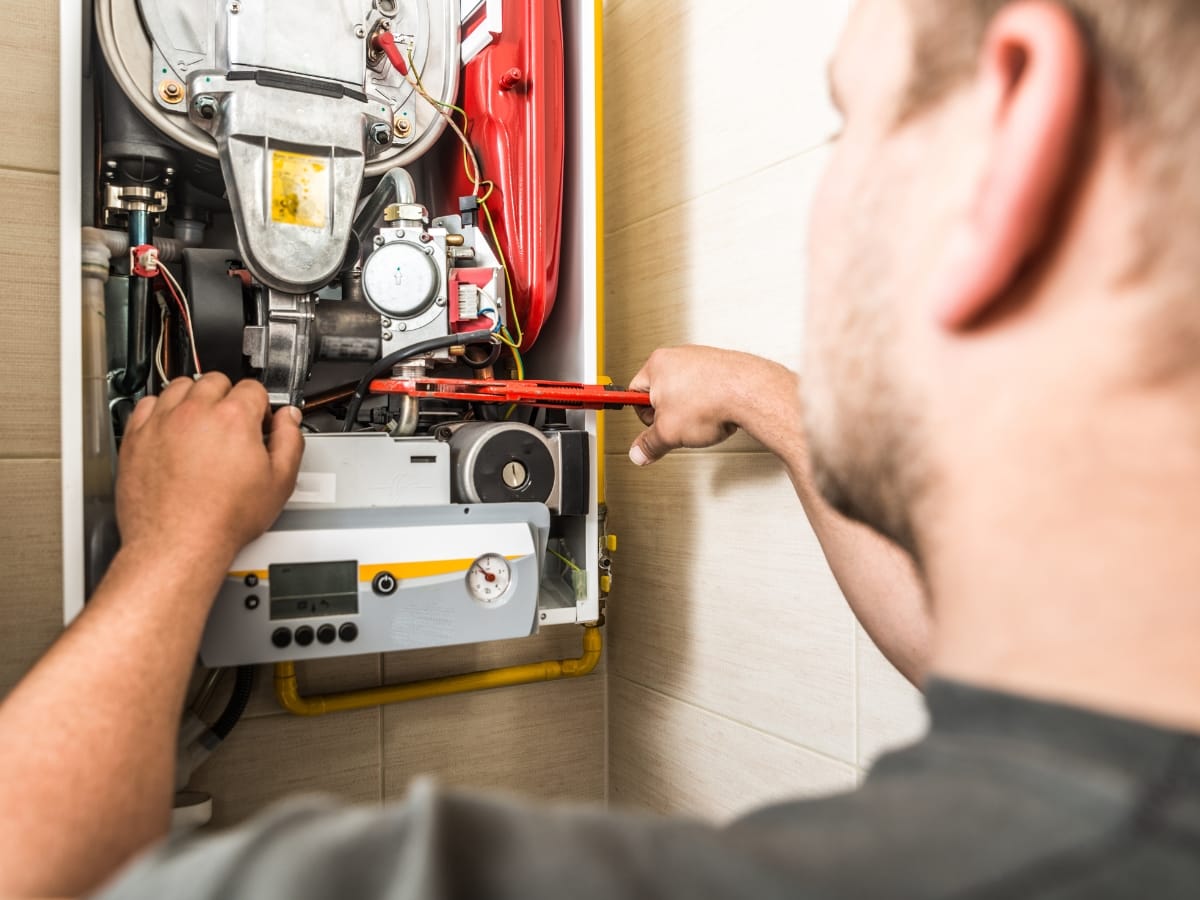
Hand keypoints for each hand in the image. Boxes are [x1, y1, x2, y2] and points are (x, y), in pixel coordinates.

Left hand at [116, 374, 304, 566]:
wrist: (179, 544)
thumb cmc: (223, 519)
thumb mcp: (279, 482)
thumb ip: (290, 441)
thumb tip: (288, 419)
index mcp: (233, 418)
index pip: (252, 389)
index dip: (260, 406)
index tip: (258, 421)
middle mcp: (195, 412)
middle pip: (215, 381)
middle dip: (227, 397)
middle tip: (231, 423)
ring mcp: (162, 422)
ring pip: (180, 386)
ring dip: (194, 397)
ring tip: (202, 422)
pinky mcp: (136, 436)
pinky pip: (147, 404)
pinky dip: (161, 410)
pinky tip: (172, 427)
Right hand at [627, 346, 751, 465]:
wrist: (750, 393)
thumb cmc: (711, 401)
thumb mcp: (669, 433)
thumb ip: (650, 444)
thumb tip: (641, 452)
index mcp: (656, 365)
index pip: (634, 393)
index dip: (642, 417)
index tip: (647, 427)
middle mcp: (677, 356)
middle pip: (660, 393)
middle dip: (668, 414)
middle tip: (678, 427)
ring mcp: (700, 359)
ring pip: (684, 392)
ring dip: (689, 409)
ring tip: (701, 420)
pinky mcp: (720, 366)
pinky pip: (706, 388)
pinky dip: (708, 402)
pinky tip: (715, 413)